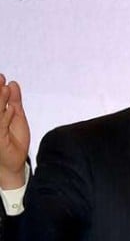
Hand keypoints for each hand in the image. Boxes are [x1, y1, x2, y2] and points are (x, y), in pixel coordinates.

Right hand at [0, 74, 29, 189]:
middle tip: (0, 78)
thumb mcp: (16, 116)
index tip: (1, 76)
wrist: (12, 164)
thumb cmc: (12, 141)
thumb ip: (14, 100)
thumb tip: (12, 83)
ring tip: (3, 87)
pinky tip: (10, 108)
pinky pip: (0, 125)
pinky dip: (5, 116)